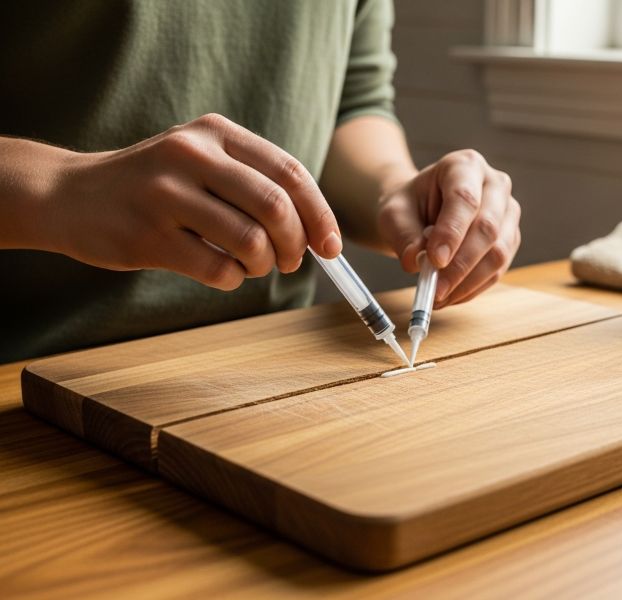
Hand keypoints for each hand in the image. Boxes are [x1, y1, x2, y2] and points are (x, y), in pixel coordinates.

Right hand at [47, 113, 340, 289]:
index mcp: (215, 132)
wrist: (69, 195)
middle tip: (292, 261)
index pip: (290, 173)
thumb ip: (254, 182)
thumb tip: (317, 230)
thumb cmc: (155, 185)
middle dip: (296, 245)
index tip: (331, 247)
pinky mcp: (146, 236)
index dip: (320, 215)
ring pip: (250, 241)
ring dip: (264, 265)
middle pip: (276, 207)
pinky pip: (217, 269)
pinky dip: (233, 279)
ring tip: (253, 266)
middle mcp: (191, 155)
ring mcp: (165, 194)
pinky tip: (223, 272)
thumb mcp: (201, 159)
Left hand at [376, 149, 520, 307]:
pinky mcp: (510, 239)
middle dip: (461, 264)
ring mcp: (508, 213)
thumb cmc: (409, 207)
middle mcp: (495, 184)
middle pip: (488, 227)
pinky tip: (451, 295)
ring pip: (498, 252)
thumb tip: (416, 262)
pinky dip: (473, 288)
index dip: (452, 232)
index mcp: (464, 166)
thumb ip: (403, 236)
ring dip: (468, 281)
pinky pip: (498, 270)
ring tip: (439, 296)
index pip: (464, 199)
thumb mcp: (394, 214)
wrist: (421, 211)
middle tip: (436, 289)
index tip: (435, 260)